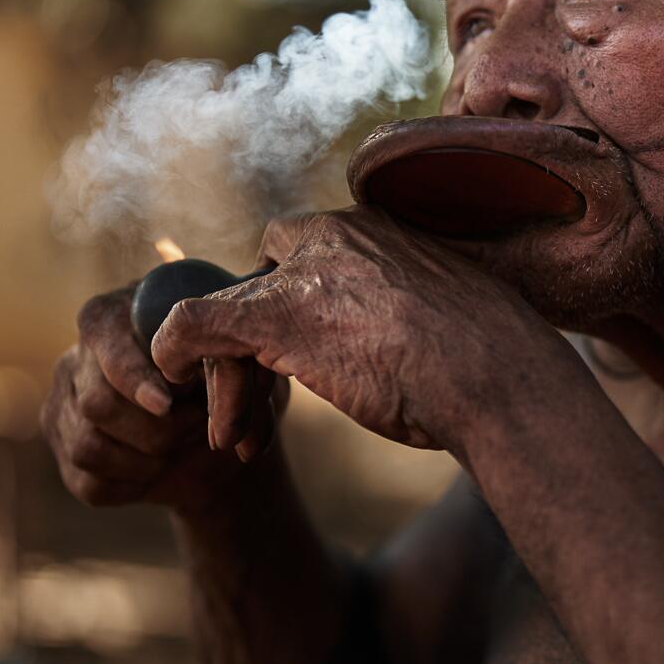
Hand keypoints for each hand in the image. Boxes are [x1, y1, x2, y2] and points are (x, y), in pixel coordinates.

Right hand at [41, 285, 278, 514]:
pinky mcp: (63, 449)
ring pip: (88, 447)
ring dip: (147, 459)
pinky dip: (132, 485)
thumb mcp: (239, 364)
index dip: (133, 377)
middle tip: (198, 429)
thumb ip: (224, 356)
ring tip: (182, 447)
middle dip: (156, 428)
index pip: (105, 342)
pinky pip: (89, 483)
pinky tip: (158, 471)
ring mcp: (62, 405)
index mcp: (112, 317)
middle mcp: (76, 358)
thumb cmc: (229, 384)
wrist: (218, 440)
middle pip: (97, 402)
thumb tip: (211, 363)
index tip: (166, 404)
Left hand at [150, 207, 584, 455]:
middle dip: (251, 338)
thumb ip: (419, 310)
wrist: (496, 378)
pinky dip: (175, 348)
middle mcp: (340, 235)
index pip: (309, 254)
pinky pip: (194, 322)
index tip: (291, 358)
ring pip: (233, 308)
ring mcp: (305, 273)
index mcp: (384, 232)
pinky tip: (167, 375)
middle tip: (250, 402)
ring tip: (233, 431)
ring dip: (225, 370)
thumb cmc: (493, 363)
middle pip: (264, 278)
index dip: (292, 306)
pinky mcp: (275, 315)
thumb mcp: (456, 317)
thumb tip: (429, 335)